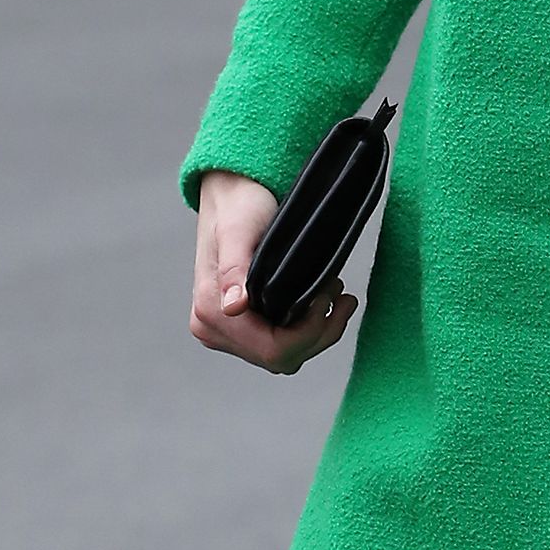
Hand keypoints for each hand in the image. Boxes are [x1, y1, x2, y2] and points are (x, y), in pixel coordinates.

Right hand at [189, 170, 357, 374]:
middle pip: (282, 358)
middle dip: (318, 331)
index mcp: (210, 313)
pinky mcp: (242, 326)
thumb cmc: (238, 204)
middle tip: (339, 293)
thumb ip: (234, 269)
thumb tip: (234, 307)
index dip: (308, 332)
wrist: (233, 191)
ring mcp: (227, 331)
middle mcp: (213, 329)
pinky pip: (283, 343)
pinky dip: (309, 326)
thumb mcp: (238, 230)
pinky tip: (323, 298)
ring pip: (286, 356)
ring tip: (335, 292)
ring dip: (318, 329)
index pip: (272, 350)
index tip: (327, 296)